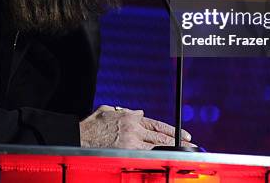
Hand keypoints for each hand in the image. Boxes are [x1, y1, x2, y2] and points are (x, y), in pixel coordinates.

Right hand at [79, 105, 193, 148]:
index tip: (183, 134)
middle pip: (160, 135)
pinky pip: (144, 155)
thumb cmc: (91, 125)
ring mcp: (130, 141)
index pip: (156, 124)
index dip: (171, 130)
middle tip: (190, 143)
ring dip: (171, 149)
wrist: (78, 135)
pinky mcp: (125, 152)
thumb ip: (126, 112)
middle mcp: (133, 128)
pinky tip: (166, 159)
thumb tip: (139, 113)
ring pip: (155, 146)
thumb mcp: (109, 110)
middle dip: (177, 139)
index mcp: (130, 117)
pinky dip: (156, 157)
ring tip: (184, 152)